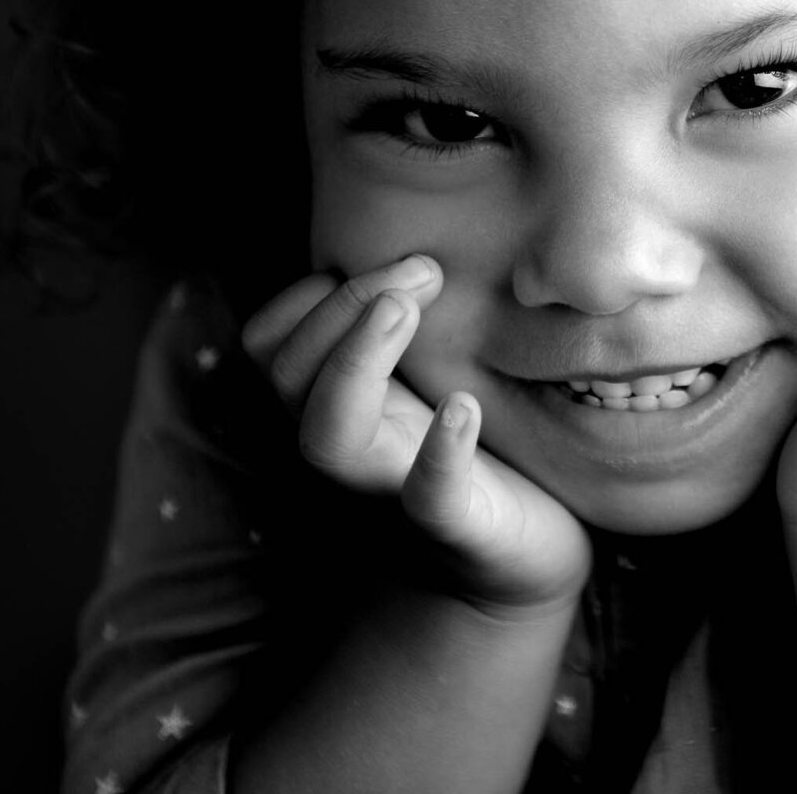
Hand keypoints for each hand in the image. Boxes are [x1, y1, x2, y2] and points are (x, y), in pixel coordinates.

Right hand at [242, 258, 591, 612]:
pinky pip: (430, 500)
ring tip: (408, 306)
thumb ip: (406, 316)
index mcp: (341, 402)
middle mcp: (354, 446)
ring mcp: (396, 490)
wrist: (526, 563)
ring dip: (357, 361)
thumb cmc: (480, 449)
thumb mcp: (433, 372)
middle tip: (423, 270)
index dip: (308, 294)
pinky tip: (463, 409)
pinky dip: (438, 454)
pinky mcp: (461, 527)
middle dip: (343, 302)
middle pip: (287, 374)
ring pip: (328, 436)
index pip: (270, 342)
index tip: (390, 258)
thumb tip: (419, 232)